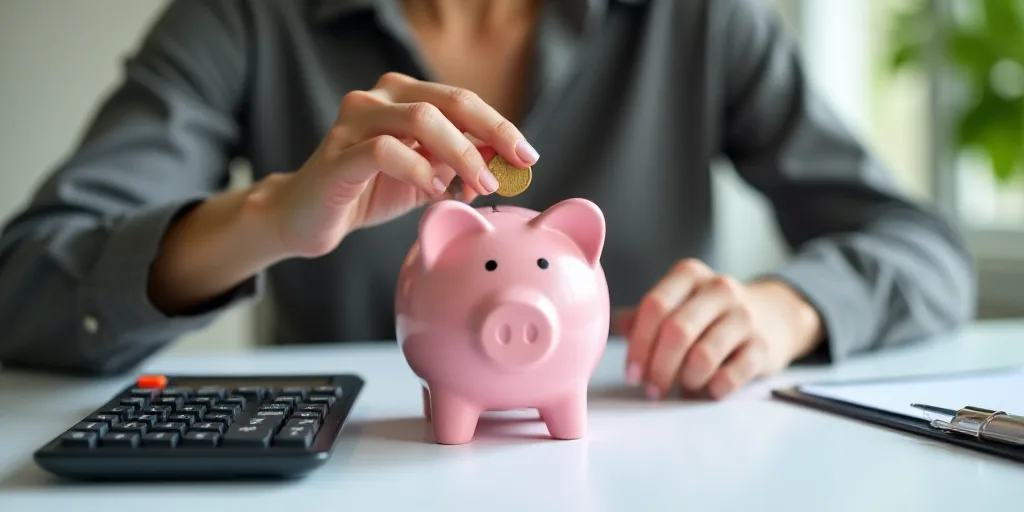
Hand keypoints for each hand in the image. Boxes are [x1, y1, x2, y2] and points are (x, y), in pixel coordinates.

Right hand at [244, 72, 539, 258]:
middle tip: (514, 166)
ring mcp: (355, 121)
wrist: (309, 217)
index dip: (500, 125)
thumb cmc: (369, 191)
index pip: (462, 101)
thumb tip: (507, 160)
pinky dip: (418, 170)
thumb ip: (459, 163)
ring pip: (421, 119)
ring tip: (479, 185)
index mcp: (403, 97)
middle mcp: (379, 98)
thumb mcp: (426, 176)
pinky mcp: (339, 153)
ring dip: (460, 153)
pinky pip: (385, 150)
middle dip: (491, 133)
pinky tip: (434, 190)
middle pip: (448, 102)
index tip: (528, 156)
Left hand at [613, 259, 823, 399]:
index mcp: (689, 275)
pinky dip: (713, 389)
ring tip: (685, 386)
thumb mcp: (679, 304)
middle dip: (659, 368)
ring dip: (686, 380)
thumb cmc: (711, 315)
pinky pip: (731, 375)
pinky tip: (709, 390)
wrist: (774, 316)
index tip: (632, 374)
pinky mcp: (763, 345)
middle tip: (653, 389)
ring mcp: (744, 316)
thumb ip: (645, 315)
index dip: (638, 344)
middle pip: (676, 332)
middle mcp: (719, 289)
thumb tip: (619, 326)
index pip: (654, 306)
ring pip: (703, 355)